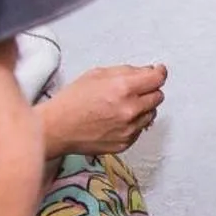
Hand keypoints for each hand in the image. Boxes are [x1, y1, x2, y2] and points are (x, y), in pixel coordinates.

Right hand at [37, 64, 165, 158]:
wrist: (57, 128)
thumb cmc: (72, 101)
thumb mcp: (97, 74)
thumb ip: (126, 71)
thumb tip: (146, 71)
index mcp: (123, 88)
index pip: (157, 79)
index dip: (159, 73)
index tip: (158, 71)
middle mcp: (130, 110)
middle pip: (158, 97)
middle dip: (149, 90)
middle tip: (134, 89)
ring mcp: (129, 129)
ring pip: (151, 114)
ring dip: (142, 108)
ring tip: (121, 106)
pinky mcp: (126, 143)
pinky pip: (139, 130)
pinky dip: (133, 123)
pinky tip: (115, 120)